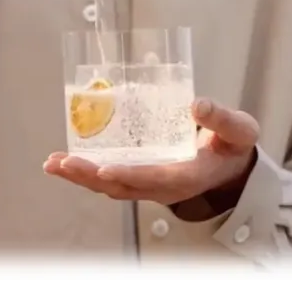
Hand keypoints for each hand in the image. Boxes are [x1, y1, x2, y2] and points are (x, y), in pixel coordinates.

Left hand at [44, 98, 259, 205]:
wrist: (232, 166)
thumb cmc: (233, 145)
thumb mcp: (238, 130)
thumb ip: (222, 118)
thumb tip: (197, 104)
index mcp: (187, 176)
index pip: (153, 178)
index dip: (127, 173)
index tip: (102, 169)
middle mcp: (164, 186)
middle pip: (121, 185)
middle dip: (89, 176)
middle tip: (61, 163)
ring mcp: (150, 185)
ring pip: (110, 185)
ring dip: (81, 176)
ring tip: (52, 164)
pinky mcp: (141, 178)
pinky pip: (111, 178)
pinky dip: (87, 172)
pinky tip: (66, 161)